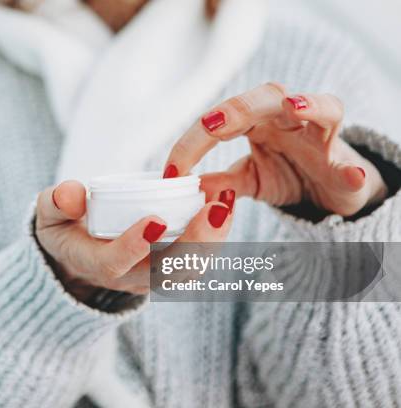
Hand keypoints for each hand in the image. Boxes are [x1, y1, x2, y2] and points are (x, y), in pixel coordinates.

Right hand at [35, 181, 234, 299]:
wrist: (79, 258)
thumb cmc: (65, 230)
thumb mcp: (49, 216)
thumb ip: (56, 203)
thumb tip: (72, 194)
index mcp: (95, 264)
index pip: (115, 263)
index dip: (135, 245)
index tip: (156, 219)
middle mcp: (128, 278)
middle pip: (165, 273)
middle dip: (194, 244)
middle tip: (215, 209)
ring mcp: (151, 278)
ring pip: (187, 271)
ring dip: (211, 241)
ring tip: (225, 205)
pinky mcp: (168, 270)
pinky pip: (195, 262)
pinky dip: (214, 239)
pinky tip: (224, 208)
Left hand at [163, 83, 387, 216]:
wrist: (329, 191)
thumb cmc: (287, 174)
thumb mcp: (249, 180)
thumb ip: (222, 182)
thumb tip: (187, 186)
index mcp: (256, 122)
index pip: (218, 121)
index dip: (192, 144)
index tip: (172, 172)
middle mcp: (287, 119)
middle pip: (263, 99)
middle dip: (237, 109)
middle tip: (213, 125)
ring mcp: (321, 135)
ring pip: (322, 107)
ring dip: (309, 106)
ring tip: (293, 107)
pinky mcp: (345, 162)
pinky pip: (350, 162)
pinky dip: (350, 168)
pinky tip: (349, 174)